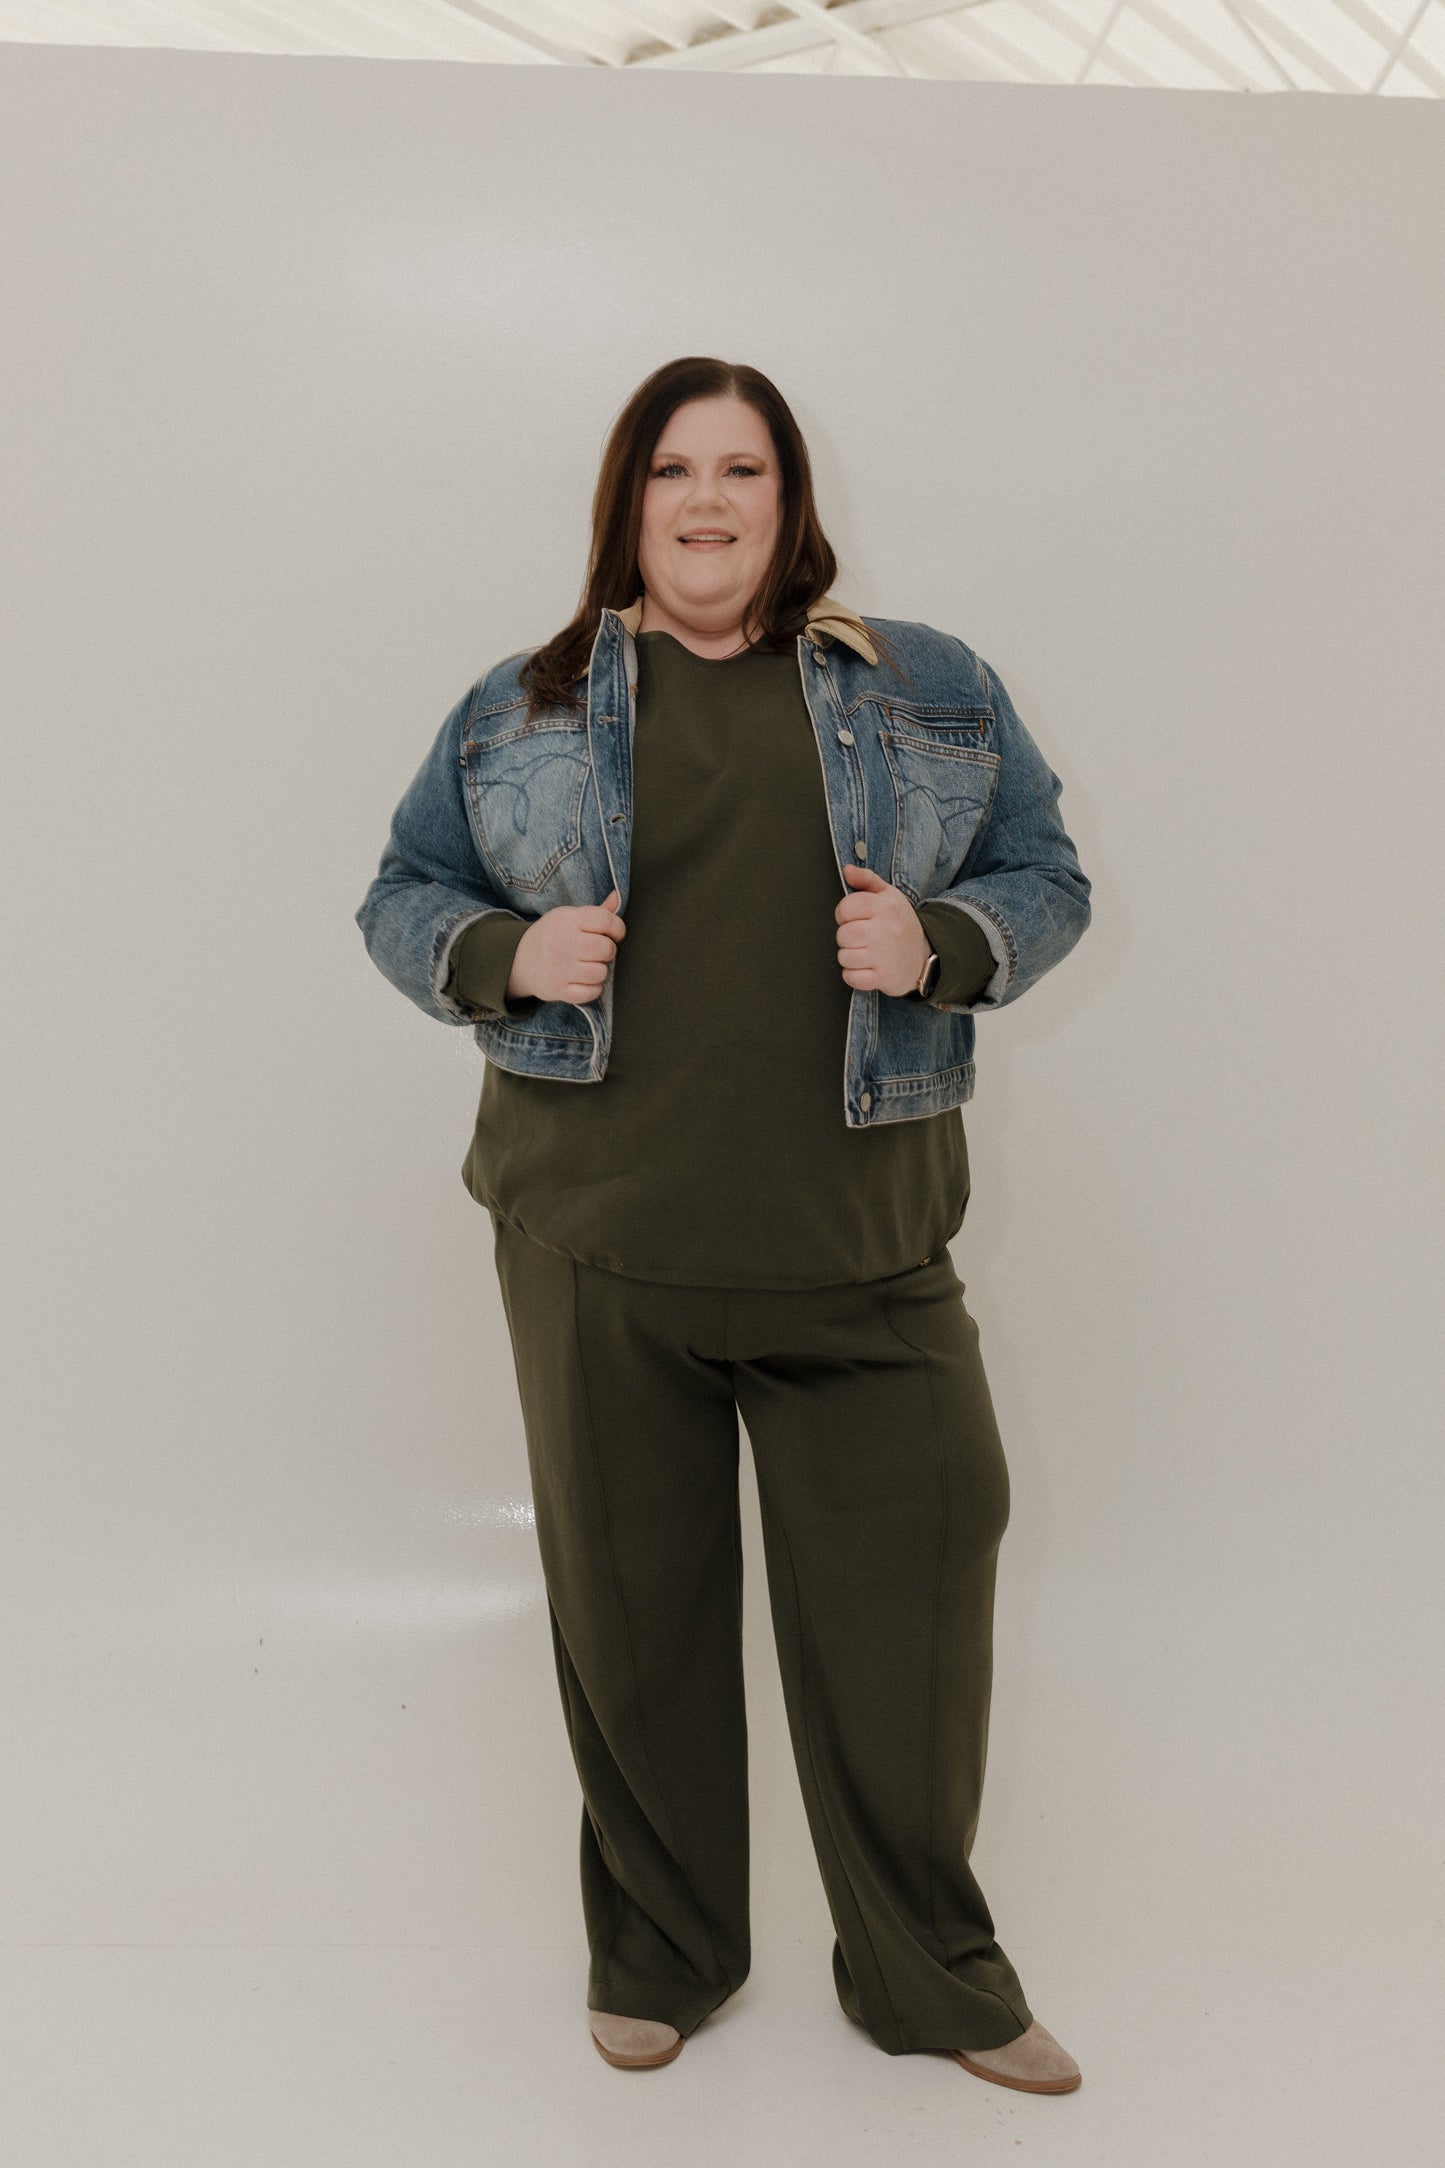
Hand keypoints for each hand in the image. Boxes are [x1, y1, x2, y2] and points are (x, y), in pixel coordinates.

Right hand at [508, 888, 625, 1004]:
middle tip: (597, 951)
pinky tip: (584, 981)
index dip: (617, 928)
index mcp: (567, 920)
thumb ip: (596, 911)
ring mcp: (560, 968)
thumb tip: (617, 897)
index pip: (605, 920)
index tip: (614, 933)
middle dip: (608, 950)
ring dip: (600, 971)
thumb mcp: (568, 917)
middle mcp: (563, 943)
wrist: (519, 959)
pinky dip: (592, 989)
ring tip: (588, 965)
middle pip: (606, 948)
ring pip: (601, 972)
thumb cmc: (552, 936)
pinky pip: (591, 992)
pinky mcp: (559, 990)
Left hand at [836, 864, 931, 995]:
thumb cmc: (900, 924)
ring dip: (850, 957)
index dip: (845, 915)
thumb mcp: (888, 896)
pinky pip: (851, 977)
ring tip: (866, 953)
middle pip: (843, 935)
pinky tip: (867, 968)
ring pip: (844, 957)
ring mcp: (885, 955)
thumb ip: (866, 880)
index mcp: (885, 906)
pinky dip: (854, 976)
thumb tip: (848, 870)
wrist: (925, 956)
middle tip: (863, 938)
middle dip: (847, 938)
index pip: (845, 908)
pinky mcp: (884, 976)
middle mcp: (886, 929)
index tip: (855, 919)